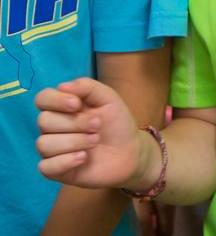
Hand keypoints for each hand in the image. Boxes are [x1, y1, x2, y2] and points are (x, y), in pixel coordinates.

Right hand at [35, 78, 155, 192]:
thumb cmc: (116, 124)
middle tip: (97, 125)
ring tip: (95, 141)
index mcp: (62, 108)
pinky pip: (45, 167)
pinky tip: (83, 157)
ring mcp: (52, 149)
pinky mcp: (55, 170)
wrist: (130, 151)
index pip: (43, 99)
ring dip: (74, 141)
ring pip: (44, 144)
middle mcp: (53, 128)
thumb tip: (62, 86)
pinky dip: (65, 161)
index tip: (77, 104)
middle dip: (74, 122)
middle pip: (44, 121)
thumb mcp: (109, 99)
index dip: (55, 100)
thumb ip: (87, 87)